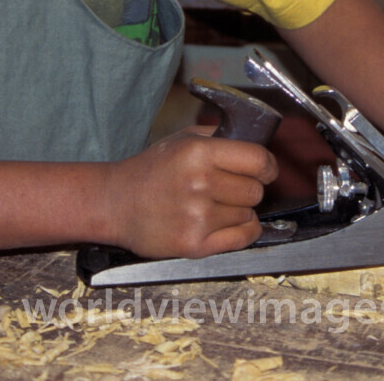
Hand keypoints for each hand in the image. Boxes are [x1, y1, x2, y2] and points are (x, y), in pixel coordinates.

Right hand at [106, 127, 276, 258]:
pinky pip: (243, 238)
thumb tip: (257, 142)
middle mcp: (200, 184)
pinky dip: (241, 231)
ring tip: (212, 204)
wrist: (115, 203)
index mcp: (199, 153)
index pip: (259, 160)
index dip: (268, 166)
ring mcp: (197, 218)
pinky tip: (223, 222)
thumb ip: (220, 137)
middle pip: (256, 191)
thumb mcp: (183, 139)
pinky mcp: (194, 245)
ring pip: (249, 214)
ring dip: (239, 210)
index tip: (265, 170)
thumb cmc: (149, 170)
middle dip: (248, 188)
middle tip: (228, 187)